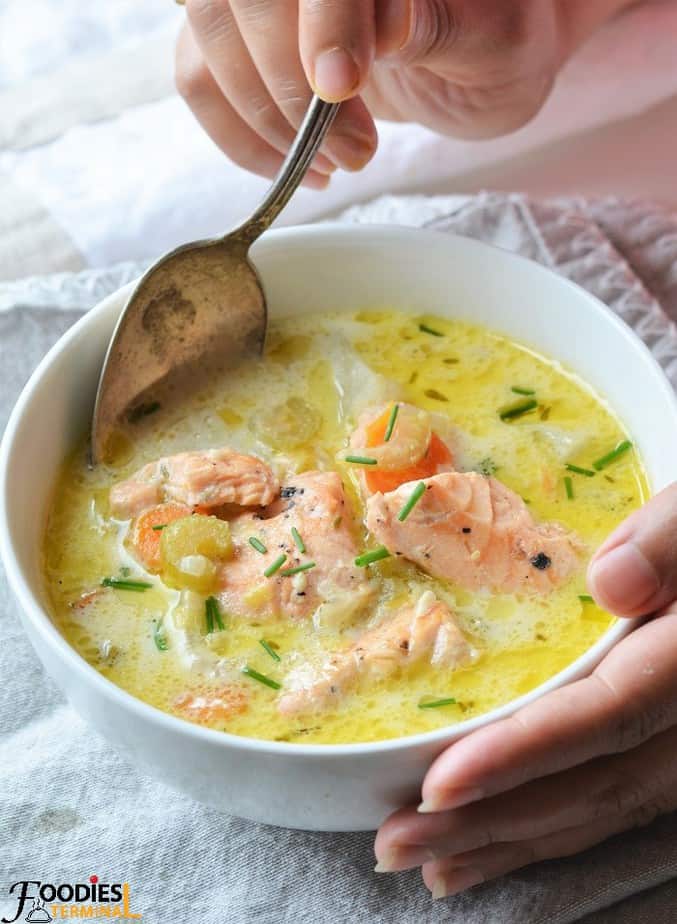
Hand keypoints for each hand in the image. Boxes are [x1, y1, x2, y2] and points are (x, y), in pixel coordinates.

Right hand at [174, 0, 634, 184]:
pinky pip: (198, 76)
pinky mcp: (244, 35)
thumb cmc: (499, 44)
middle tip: (355, 151)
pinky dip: (239, 135)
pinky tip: (295, 166)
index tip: (341, 86)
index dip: (324, 22)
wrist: (478, 62)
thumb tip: (386, 25)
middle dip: (291, 86)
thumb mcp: (496, 38)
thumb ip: (440, 21)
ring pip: (209, 35)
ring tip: (338, 163)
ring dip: (266, 117)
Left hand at [374, 483, 676, 898]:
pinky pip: (619, 811)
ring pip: (603, 812)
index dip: (523, 754)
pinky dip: (555, 836)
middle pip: (590, 785)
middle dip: (490, 821)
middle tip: (394, 844)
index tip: (438, 785)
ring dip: (511, 844)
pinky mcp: (671, 756)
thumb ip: (669, 540)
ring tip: (427, 862)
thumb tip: (609, 582)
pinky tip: (499, 853)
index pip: (606, 716)